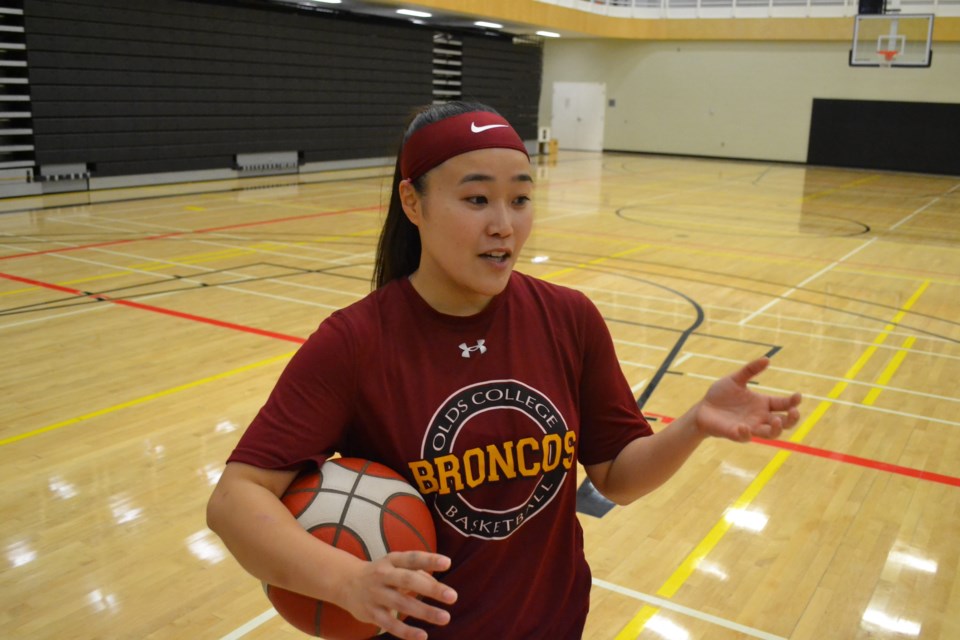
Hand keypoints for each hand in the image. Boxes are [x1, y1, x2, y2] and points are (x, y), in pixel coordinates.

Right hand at [336, 551, 456, 639]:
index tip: (448, 563)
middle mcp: (383, 575)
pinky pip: (390, 624)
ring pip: (401, 604)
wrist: (346, 583)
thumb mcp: (396, 566)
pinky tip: (423, 636)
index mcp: (392, 560)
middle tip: (453, 596)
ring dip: (424, 612)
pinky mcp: (371, 613)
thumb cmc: (383, 573)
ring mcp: (376, 594)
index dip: (429, 560)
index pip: (412, 558)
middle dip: (431, 589)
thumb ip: (419, 573)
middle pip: (408, 580)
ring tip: (445, 618)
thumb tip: (438, 588)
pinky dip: (406, 632)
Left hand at [694, 357, 801, 441]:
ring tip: (776, 421)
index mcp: (763, 404)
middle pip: (784, 423)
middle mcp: (760, 417)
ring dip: (776, 429)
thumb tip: (767, 358)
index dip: (793, 401)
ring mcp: (750, 427)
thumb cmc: (720, 395)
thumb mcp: (736, 379)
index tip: (798, 395)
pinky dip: (746, 433)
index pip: (784, 404)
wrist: (702, 409)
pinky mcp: (736, 434)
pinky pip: (745, 437)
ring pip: (771, 434)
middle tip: (794, 411)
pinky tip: (743, 426)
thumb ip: (750, 370)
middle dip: (792, 419)